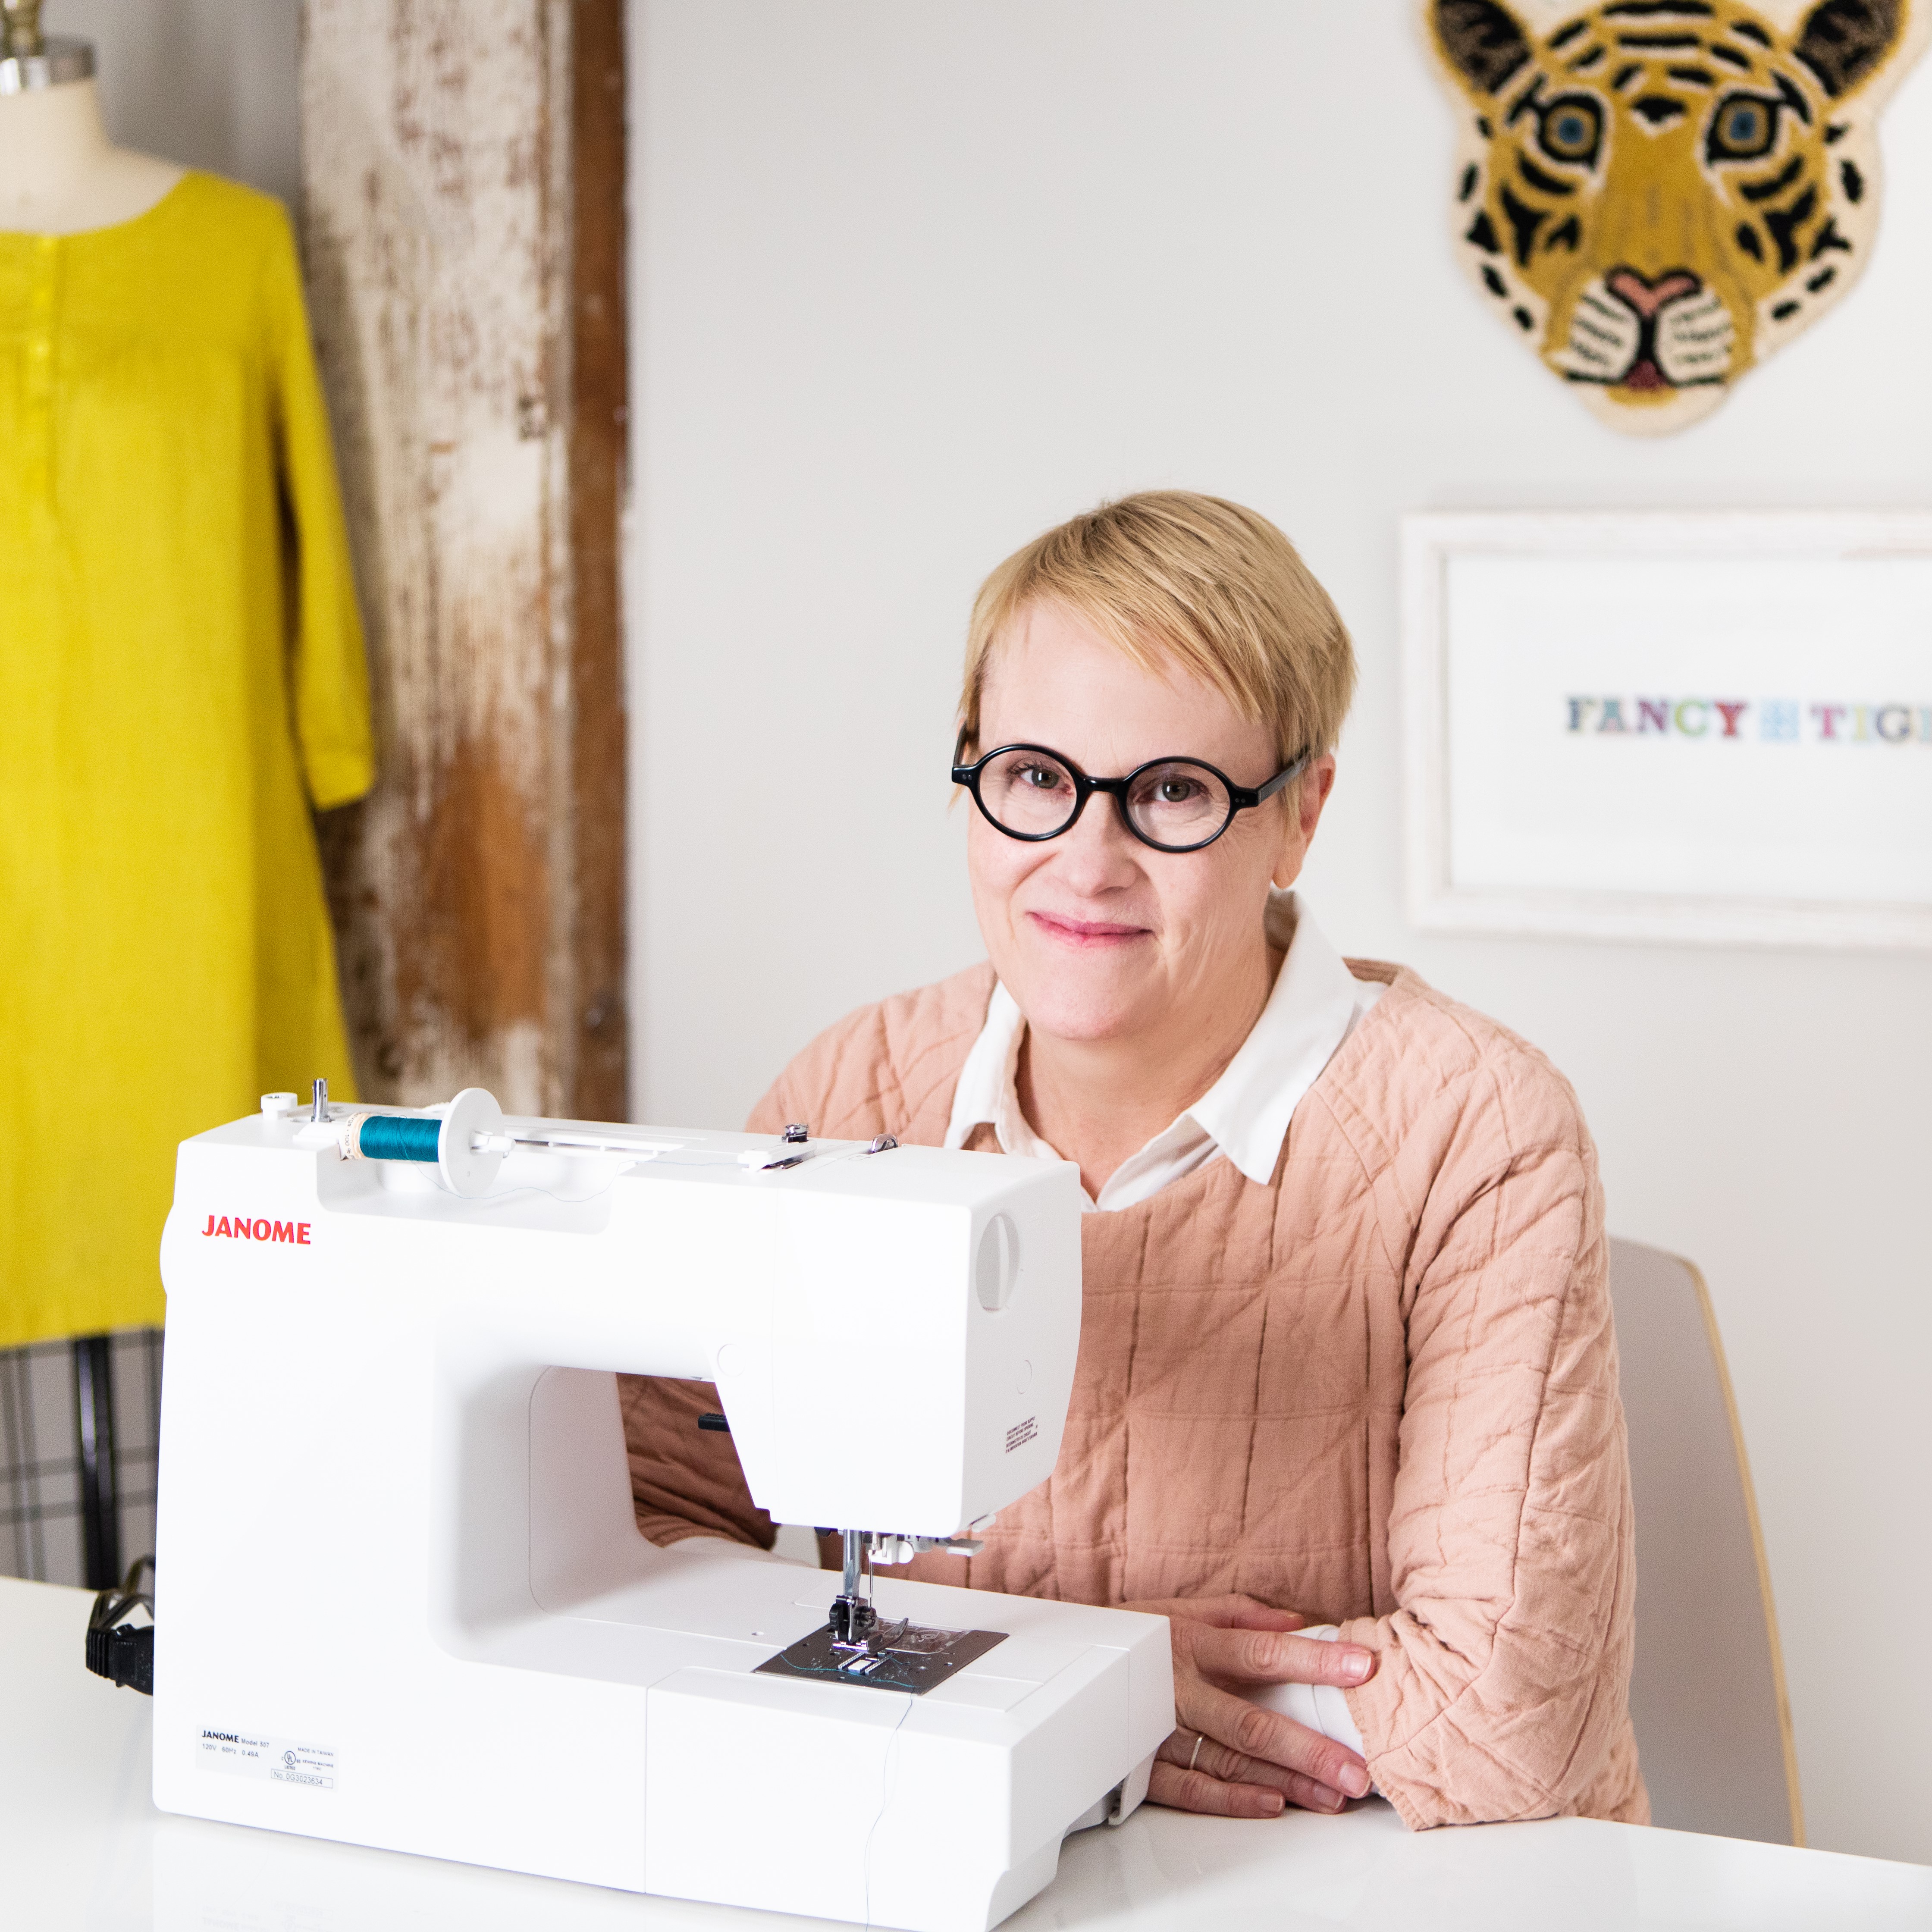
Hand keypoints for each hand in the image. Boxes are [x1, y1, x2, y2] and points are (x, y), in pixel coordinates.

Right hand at [1125, 1594, 1376, 1818]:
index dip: (1314, 1661)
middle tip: (1358, 1769)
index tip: (1363, 1667)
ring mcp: (1160, 1729)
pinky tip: (1272, 1805)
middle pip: (1251, 1720)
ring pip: (1229, 1760)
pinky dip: (1229, 1799)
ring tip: (1332, 1796)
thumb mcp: (1182, 1608)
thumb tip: (1299, 1621)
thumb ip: (1241, 1612)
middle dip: (1308, 1748)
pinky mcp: (1140, 1763)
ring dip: (1284, 1780)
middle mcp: (1179, 1687)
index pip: (1263, 1652)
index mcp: (1193, 1643)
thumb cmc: (1136, 1633)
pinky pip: (1189, 1787)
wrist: (1064, 1658)